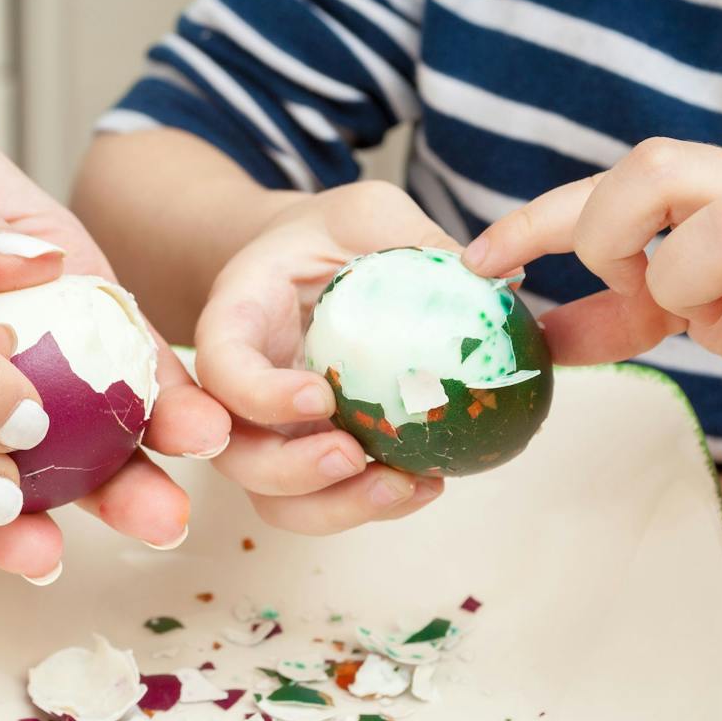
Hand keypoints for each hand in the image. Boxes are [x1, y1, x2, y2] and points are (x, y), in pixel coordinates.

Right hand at [194, 181, 449, 534]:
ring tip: (405, 486)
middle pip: (234, 454)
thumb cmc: (332, 235)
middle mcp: (238, 388)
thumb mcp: (368, 213)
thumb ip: (411, 238)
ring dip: (334, 507)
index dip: (260, 395)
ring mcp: (270, 431)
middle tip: (353, 454)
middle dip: (290, 471)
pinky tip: (428, 484)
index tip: (322, 394)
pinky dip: (371, 507)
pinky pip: (324, 501)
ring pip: (274, 498)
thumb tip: (499, 278)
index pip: (221, 368)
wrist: (312, 263)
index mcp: (235, 319)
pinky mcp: (310, 454)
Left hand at [463, 138, 721, 466]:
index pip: (613, 178)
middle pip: (659, 165)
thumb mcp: (695, 308)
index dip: (533, 219)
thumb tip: (537, 330)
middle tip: (627, 288)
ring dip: (686, 283)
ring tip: (707, 317)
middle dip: (609, 233)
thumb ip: (617, 310)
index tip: (478, 263)